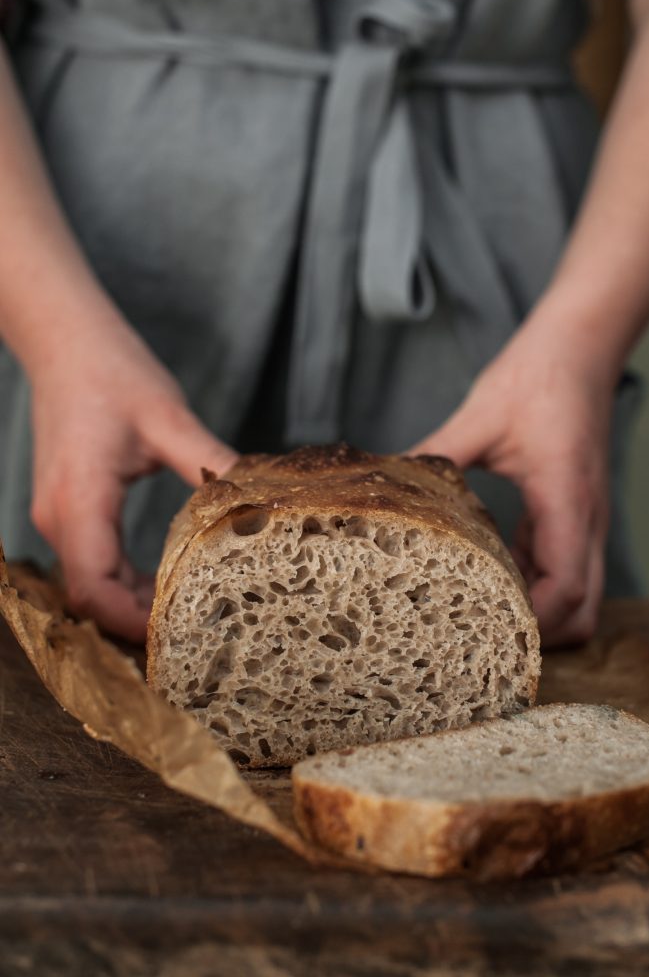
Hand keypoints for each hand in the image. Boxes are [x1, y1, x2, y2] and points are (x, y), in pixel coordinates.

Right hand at [29, 325, 235, 641]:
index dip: (131, 620)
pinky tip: (162, 581)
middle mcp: (59, 516)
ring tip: (187, 614)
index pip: (94, 586)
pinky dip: (122, 580)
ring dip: (130, 602)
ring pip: (88, 582)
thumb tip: (262, 495)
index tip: (176, 634)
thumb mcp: (169, 418)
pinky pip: (90, 560)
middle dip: (136, 622)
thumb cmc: (111, 372)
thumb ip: (212, 461)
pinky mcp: (66, 507)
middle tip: (195, 636)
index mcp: (81, 499)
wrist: (64, 340)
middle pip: (89, 595)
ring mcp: (58, 514)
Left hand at [411, 321, 613, 646]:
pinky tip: (493, 574)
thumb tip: (386, 478)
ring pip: (583, 596)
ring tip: (484, 615)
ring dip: (541, 614)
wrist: (580, 349)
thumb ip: (436, 452)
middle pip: (585, 612)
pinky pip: (566, 568)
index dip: (531, 620)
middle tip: (484, 639)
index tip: (485, 629)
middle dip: (543, 637)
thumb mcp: (479, 415)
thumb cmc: (538, 377)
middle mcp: (586, 519)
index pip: (566, 588)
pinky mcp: (576, 514)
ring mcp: (586, 520)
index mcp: (566, 499)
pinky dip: (537, 585)